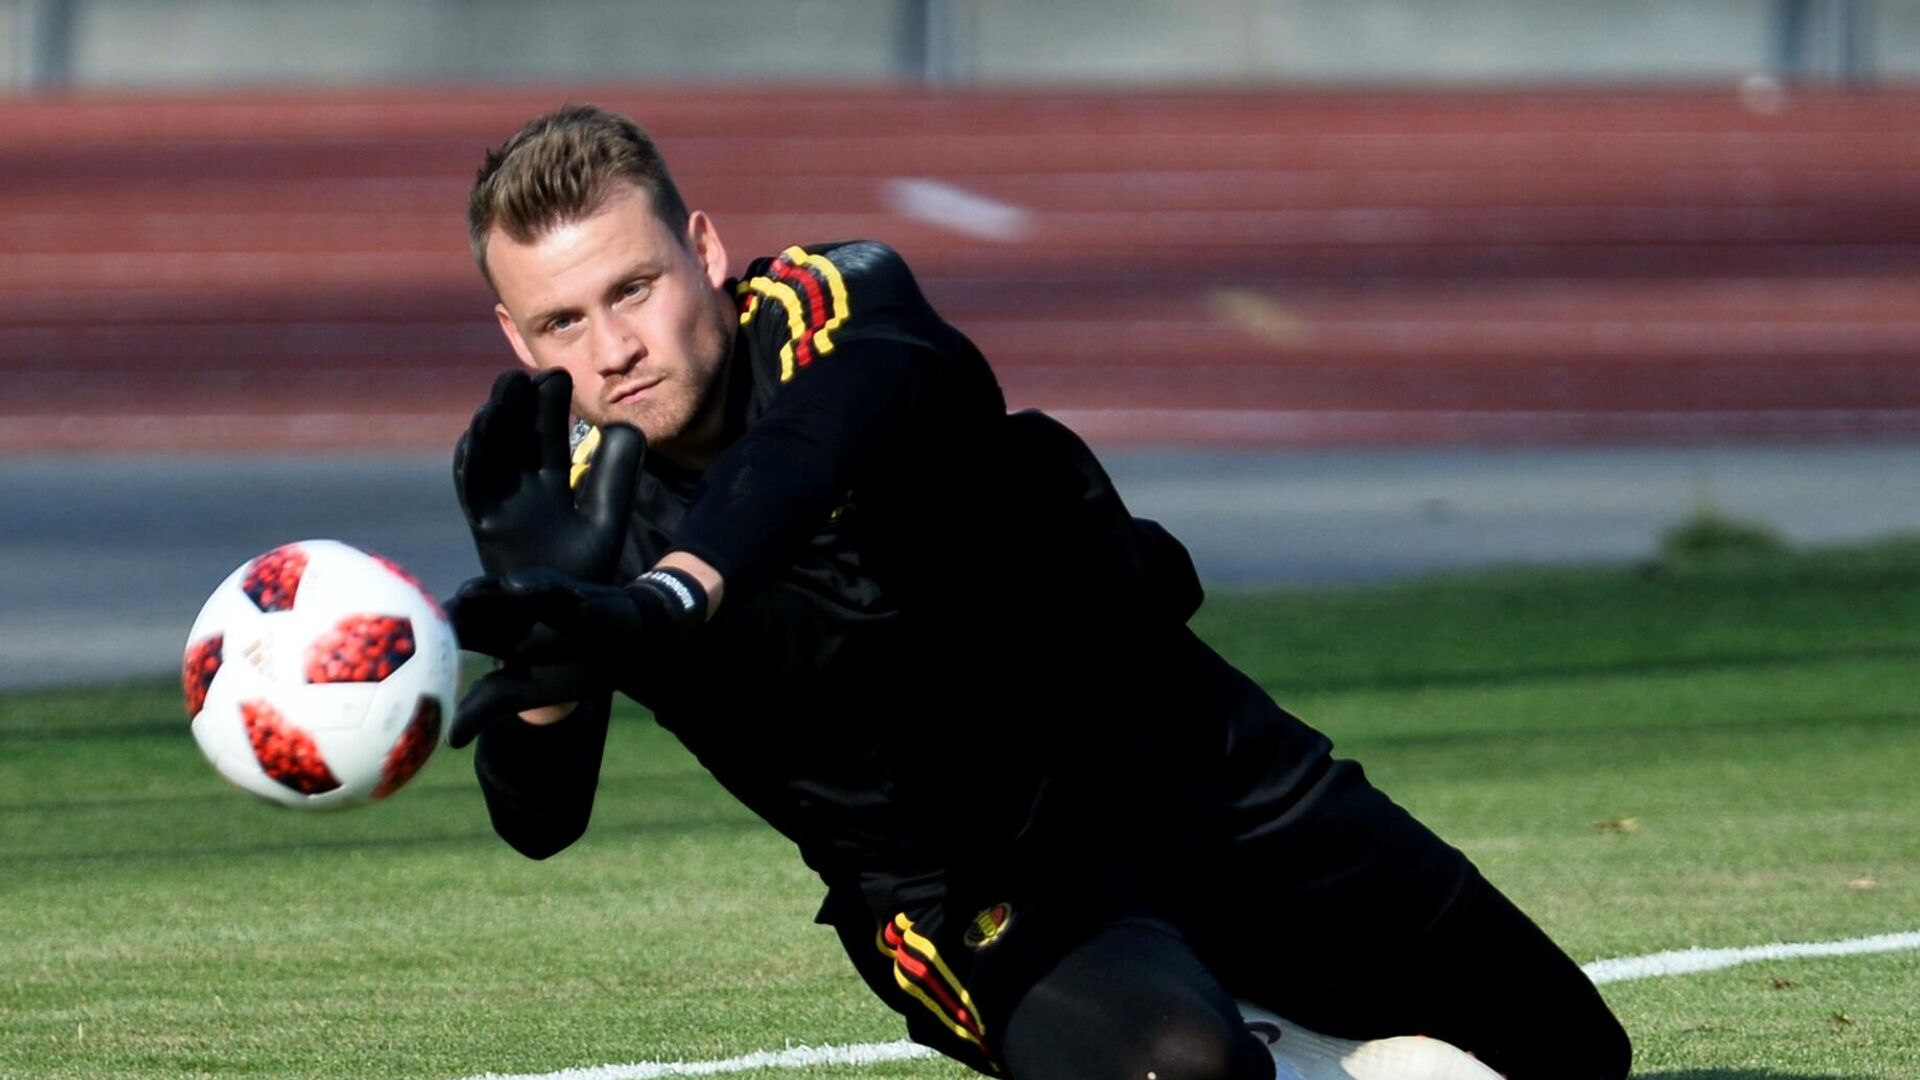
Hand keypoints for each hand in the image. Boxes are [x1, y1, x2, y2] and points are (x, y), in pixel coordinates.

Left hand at [444, 566, 708, 746]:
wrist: (623, 651)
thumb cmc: (573, 667)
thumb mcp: (527, 692)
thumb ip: (489, 707)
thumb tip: (448, 740)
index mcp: (495, 636)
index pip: (458, 635)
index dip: (432, 640)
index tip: (407, 652)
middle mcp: (508, 613)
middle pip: (472, 609)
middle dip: (448, 612)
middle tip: (422, 621)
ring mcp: (534, 599)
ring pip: (501, 592)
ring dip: (482, 593)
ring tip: (462, 599)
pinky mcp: (564, 590)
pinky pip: (546, 584)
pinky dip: (530, 584)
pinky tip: (514, 589)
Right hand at [453, 369, 644, 581]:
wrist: (564, 626)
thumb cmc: (583, 573)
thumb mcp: (605, 516)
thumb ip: (615, 474)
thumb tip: (626, 425)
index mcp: (549, 485)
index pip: (546, 436)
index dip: (548, 407)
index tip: (556, 376)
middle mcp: (520, 490)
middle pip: (512, 439)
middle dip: (514, 406)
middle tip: (519, 372)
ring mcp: (499, 507)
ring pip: (487, 457)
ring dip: (490, 425)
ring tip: (501, 395)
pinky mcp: (484, 528)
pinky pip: (471, 490)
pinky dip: (471, 462)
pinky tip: (477, 435)